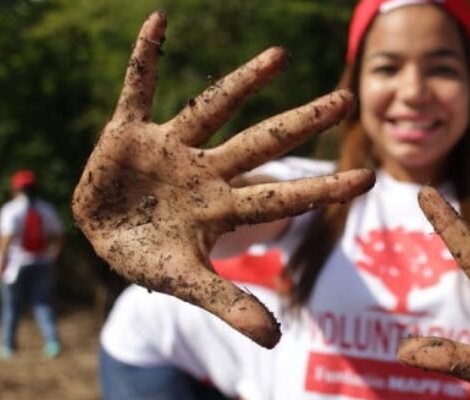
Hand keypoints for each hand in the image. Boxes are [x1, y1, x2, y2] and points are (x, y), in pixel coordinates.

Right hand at [71, 12, 373, 347]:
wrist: (101, 237)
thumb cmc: (150, 257)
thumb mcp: (186, 282)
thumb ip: (229, 302)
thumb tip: (275, 339)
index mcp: (221, 207)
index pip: (281, 195)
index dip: (320, 189)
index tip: (367, 176)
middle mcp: (205, 170)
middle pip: (261, 143)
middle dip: (301, 124)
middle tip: (345, 100)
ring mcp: (170, 148)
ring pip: (213, 108)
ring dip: (243, 82)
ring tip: (281, 56)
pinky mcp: (130, 132)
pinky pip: (137, 88)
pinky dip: (145, 57)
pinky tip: (159, 21)